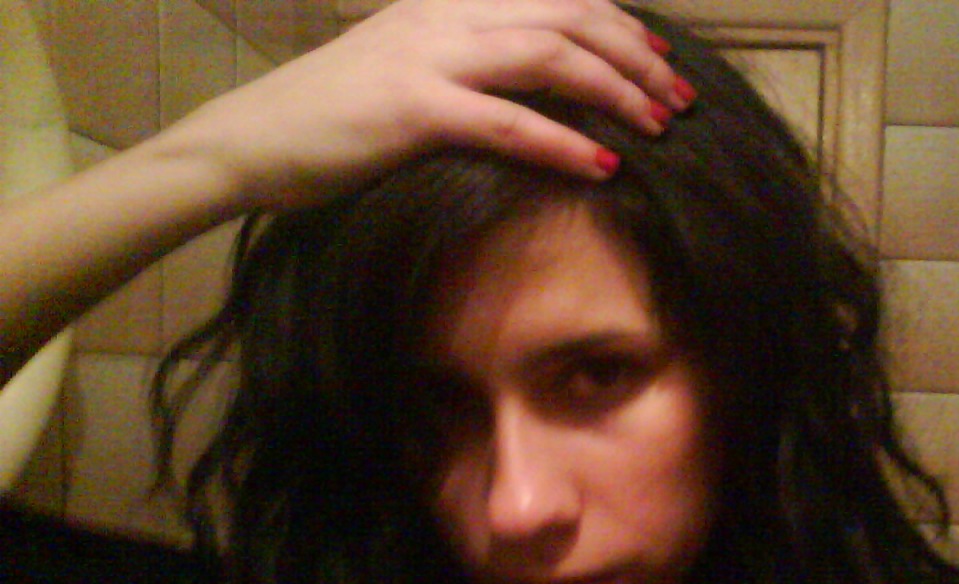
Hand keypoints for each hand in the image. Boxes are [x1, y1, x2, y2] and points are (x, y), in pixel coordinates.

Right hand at [156, 0, 688, 210]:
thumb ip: (468, 67)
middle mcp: (446, 15)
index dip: (619, 23)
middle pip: (568, 16)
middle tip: (681, 99)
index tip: (660, 60)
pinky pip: (507, 121)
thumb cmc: (330, 118)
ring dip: (616, 90)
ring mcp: (429, 56)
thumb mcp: (407, 71)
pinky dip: (563, 142)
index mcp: (449, 2)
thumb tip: (533, 91)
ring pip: (549, 55)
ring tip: (659, 127)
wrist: (249, 141)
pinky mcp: (413, 108)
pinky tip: (604, 165)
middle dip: (636, 55)